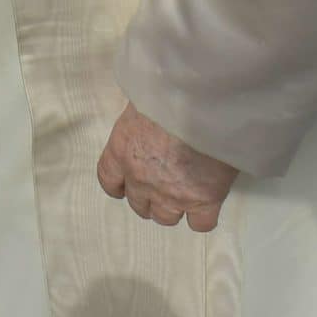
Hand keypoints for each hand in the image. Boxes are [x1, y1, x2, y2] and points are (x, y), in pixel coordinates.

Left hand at [96, 104, 239, 232]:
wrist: (202, 102)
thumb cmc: (168, 92)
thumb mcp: (141, 103)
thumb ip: (138, 123)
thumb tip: (144, 123)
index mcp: (120, 152)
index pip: (109, 181)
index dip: (119, 187)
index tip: (126, 186)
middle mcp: (141, 180)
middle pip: (139, 205)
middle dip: (150, 198)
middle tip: (165, 185)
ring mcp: (172, 194)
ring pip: (166, 218)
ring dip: (174, 209)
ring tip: (186, 193)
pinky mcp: (203, 200)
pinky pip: (201, 224)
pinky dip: (203, 217)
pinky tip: (207, 203)